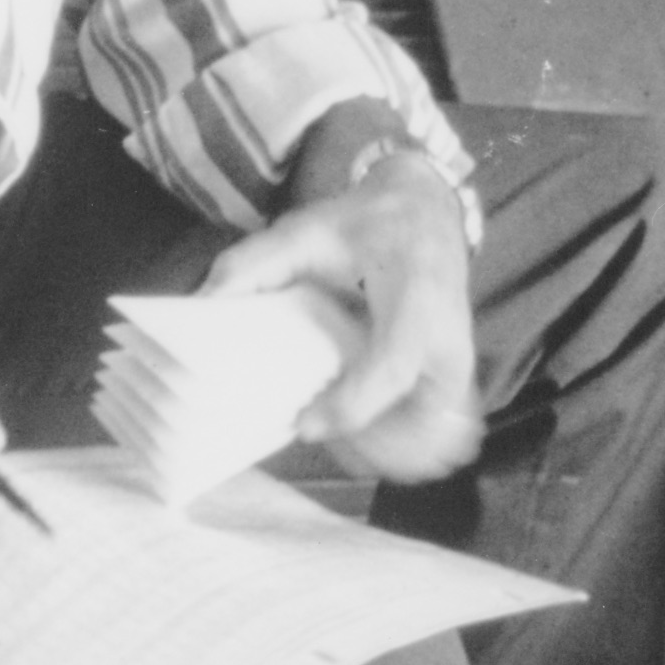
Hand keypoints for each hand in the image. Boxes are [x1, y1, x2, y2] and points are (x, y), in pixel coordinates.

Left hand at [207, 157, 480, 480]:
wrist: (427, 214)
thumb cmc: (368, 223)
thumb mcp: (307, 229)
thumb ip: (255, 263)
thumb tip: (206, 303)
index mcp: (418, 297)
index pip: (393, 368)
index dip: (349, 407)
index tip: (304, 424)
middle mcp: (449, 341)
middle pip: (414, 424)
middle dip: (360, 444)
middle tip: (309, 422)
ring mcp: (458, 368)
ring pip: (425, 441)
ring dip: (376, 451)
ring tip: (331, 424)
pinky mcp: (458, 384)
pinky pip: (433, 437)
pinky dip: (398, 447)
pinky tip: (361, 433)